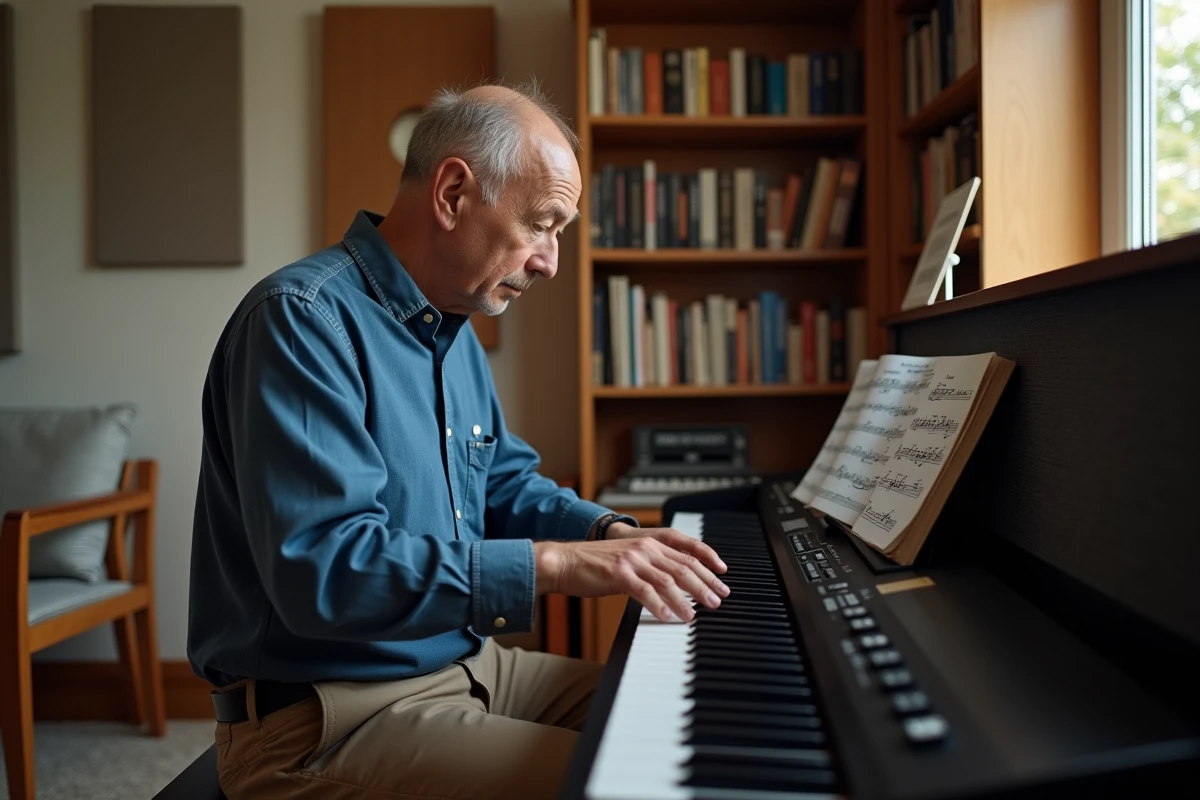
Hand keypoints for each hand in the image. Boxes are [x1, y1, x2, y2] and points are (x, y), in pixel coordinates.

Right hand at [534, 528, 729, 621]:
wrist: (564, 562)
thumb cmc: (595, 565)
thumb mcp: (628, 560)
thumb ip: (651, 568)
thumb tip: (675, 586)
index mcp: (649, 542)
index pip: (687, 553)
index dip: (708, 566)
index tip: (722, 580)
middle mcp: (644, 547)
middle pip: (683, 567)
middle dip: (704, 585)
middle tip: (717, 600)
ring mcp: (632, 560)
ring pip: (668, 580)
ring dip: (685, 599)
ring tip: (695, 614)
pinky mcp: (618, 574)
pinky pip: (644, 591)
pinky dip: (658, 605)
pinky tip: (667, 616)